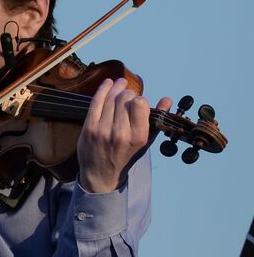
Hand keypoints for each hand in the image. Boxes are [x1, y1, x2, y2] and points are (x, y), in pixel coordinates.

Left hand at [77, 78, 170, 192]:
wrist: (101, 173)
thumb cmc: (126, 155)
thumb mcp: (145, 141)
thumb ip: (157, 120)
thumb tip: (167, 99)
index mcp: (138, 136)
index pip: (140, 104)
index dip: (140, 99)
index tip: (138, 101)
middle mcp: (120, 133)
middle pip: (124, 98)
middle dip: (128, 93)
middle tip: (128, 95)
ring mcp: (102, 130)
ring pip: (110, 99)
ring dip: (116, 88)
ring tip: (120, 83)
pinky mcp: (89, 128)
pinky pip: (96, 102)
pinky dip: (103, 90)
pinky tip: (108, 83)